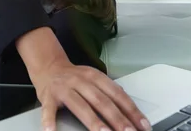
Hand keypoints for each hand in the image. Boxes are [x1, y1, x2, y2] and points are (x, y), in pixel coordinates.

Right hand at [34, 59, 151, 130]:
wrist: (48, 66)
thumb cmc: (73, 78)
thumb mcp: (93, 79)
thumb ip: (109, 92)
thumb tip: (131, 111)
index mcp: (94, 76)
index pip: (117, 94)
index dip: (131, 110)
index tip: (142, 125)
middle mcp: (80, 81)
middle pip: (101, 101)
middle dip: (117, 118)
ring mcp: (64, 88)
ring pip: (80, 105)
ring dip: (93, 121)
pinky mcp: (48, 96)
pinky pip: (49, 110)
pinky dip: (50, 121)